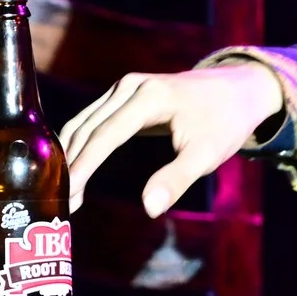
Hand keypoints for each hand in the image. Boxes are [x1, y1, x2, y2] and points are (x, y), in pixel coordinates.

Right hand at [58, 64, 285, 216]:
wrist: (239, 89)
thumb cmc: (225, 122)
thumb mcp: (207, 154)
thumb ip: (177, 180)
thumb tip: (149, 209)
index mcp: (150, 97)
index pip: (105, 135)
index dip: (83, 167)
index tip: (67, 196)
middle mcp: (130, 86)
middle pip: (88, 128)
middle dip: (70, 167)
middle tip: (57, 205)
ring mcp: (124, 87)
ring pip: (84, 123)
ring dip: (69, 156)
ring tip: (60, 195)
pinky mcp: (123, 95)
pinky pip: (92, 120)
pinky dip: (78, 144)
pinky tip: (70, 171)